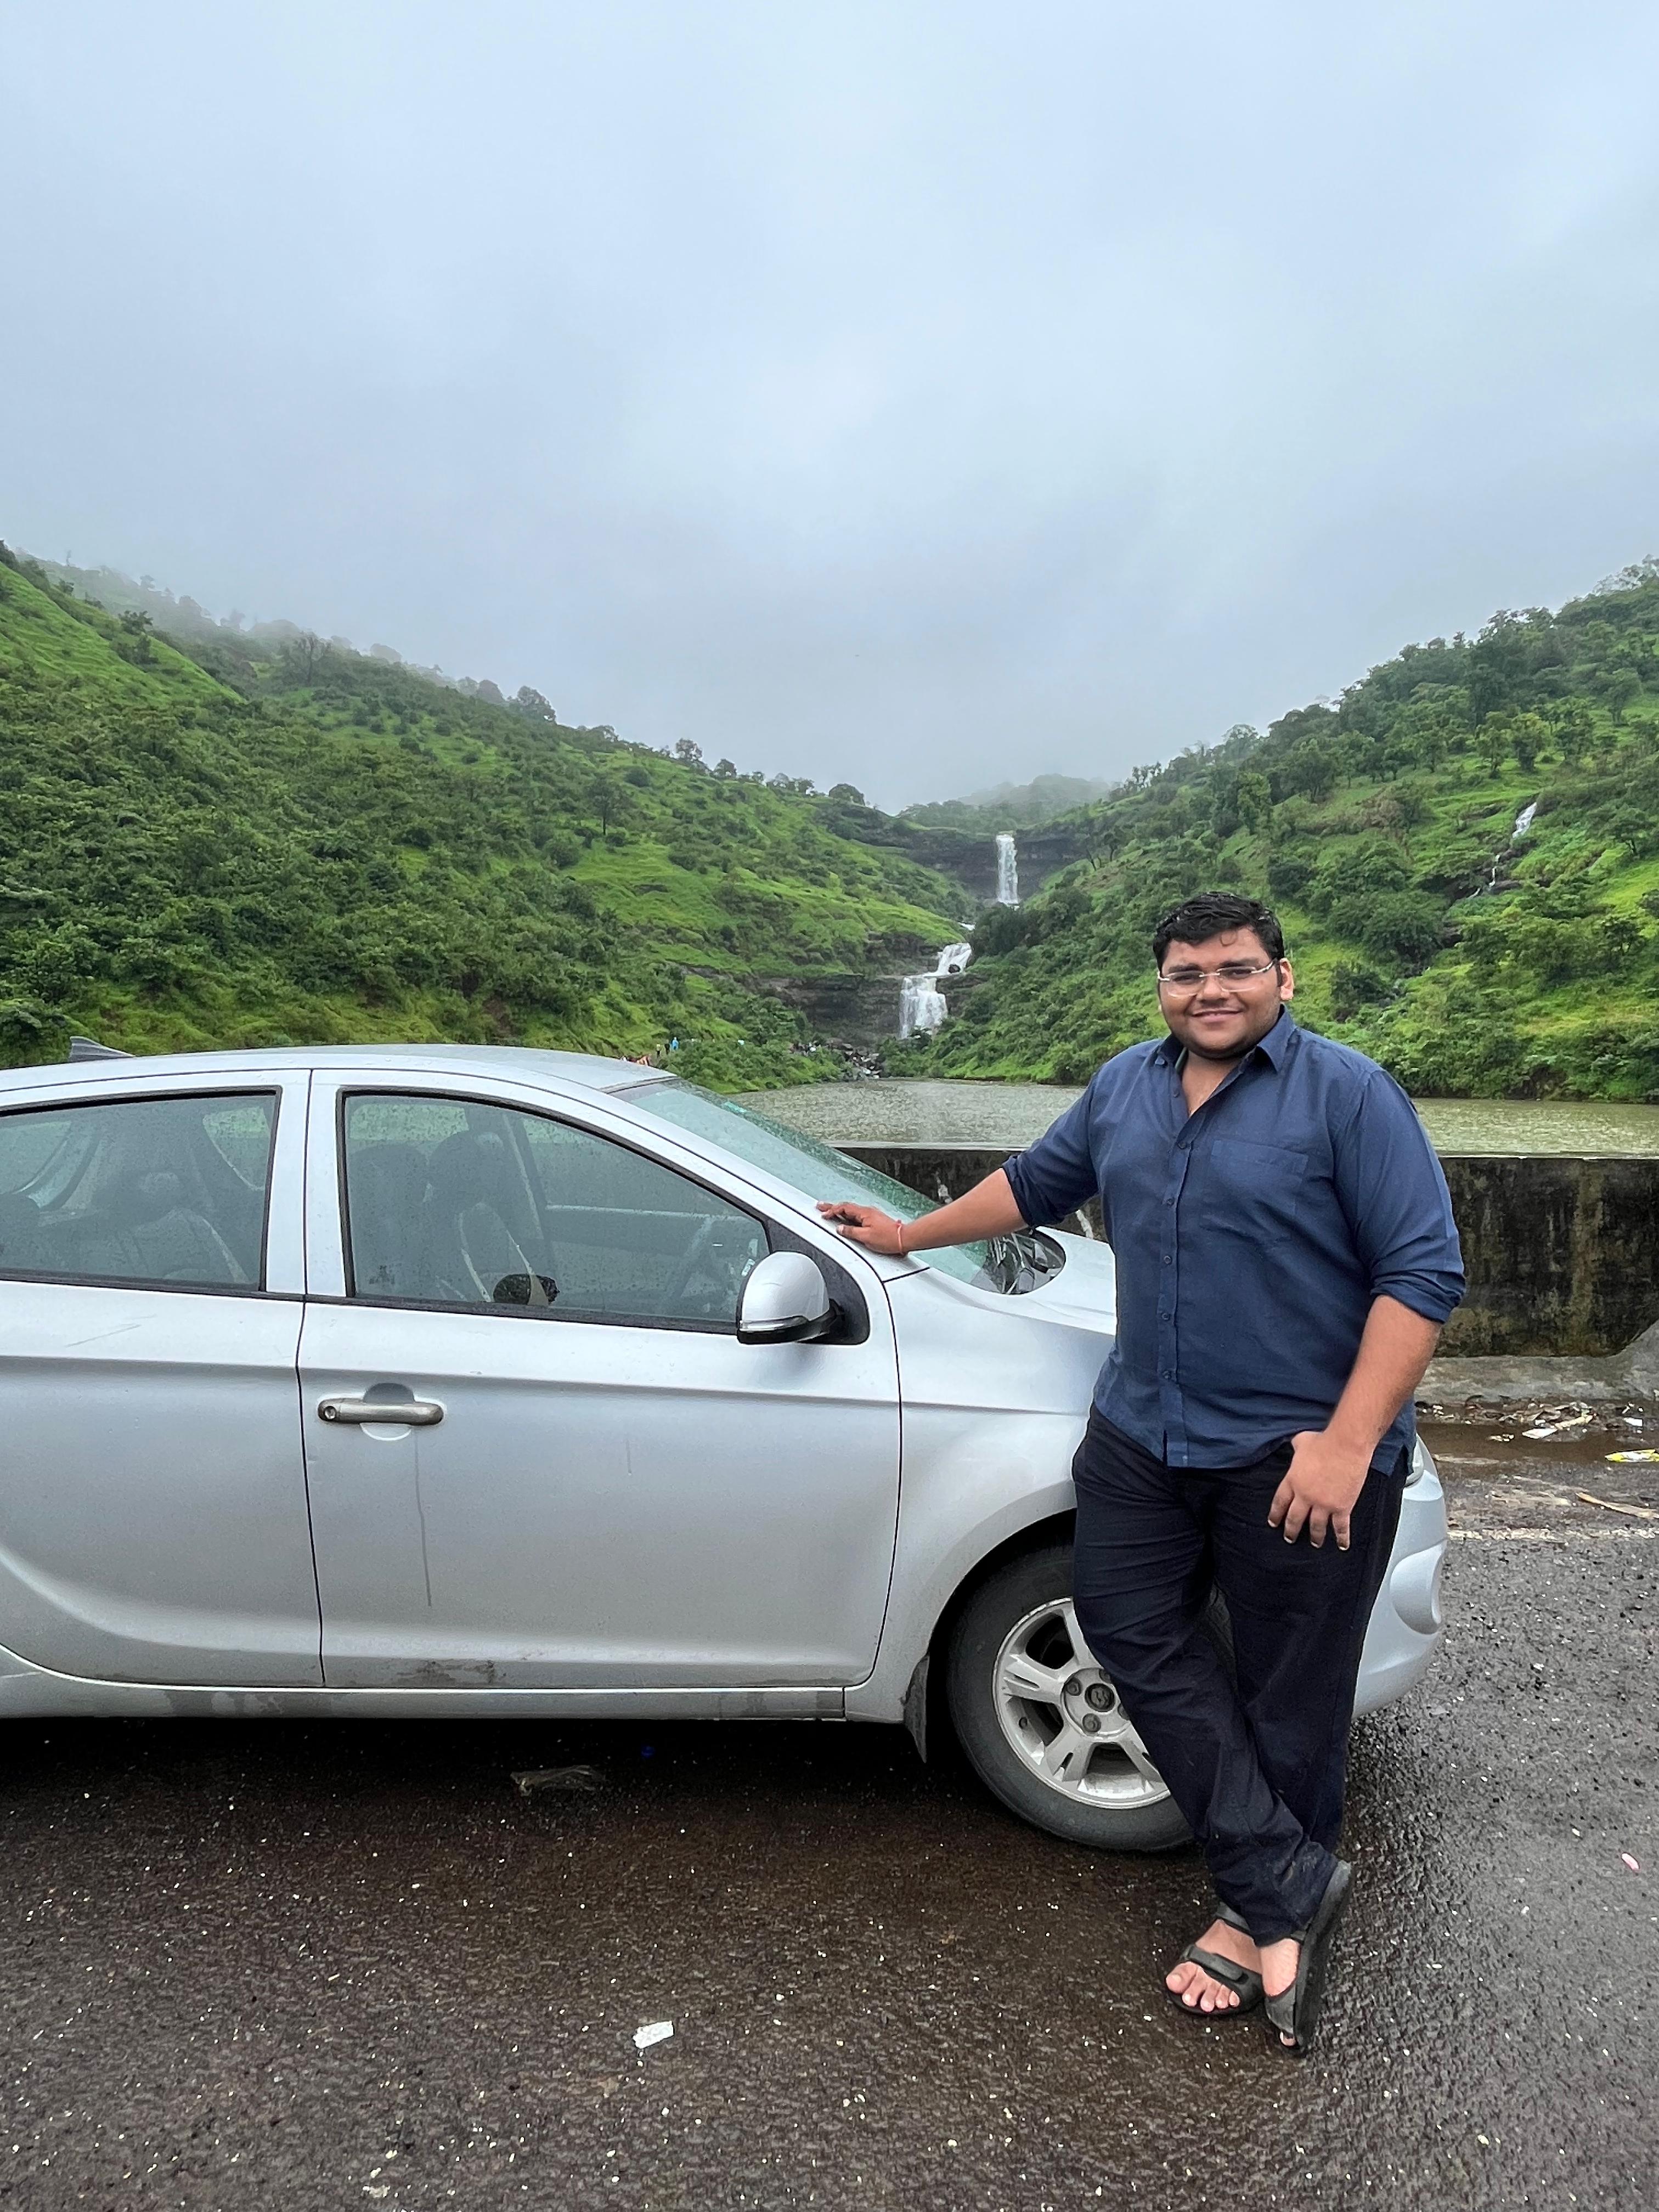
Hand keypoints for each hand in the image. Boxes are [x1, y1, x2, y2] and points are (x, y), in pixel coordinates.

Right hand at [816, 1200, 906, 1256]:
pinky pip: (857, 1216)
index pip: (844, 1208)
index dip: (832, 1211)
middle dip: (832, 1207)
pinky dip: (848, 1216)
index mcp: (864, 1213)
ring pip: (851, 1211)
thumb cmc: (888, 1238)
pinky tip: (846, 1220)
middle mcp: (868, 1212)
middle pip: (846, 1207)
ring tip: (830, 1212)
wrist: (904, 1239)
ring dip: (840, 1211)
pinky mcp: (874, 1221)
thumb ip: (851, 1232)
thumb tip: (840, 1229)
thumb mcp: (866, 1237)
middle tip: (821, 1206)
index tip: (823, 1214)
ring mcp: (871, 1215)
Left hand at [1267, 1429, 1371, 1549]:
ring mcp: (1323, 1504)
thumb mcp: (1301, 1442)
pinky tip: (1342, 1546)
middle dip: (1291, 1530)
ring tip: (1314, 1544)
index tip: (1273, 1523)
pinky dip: (1341, 1538)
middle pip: (1294, 1518)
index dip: (1275, 1514)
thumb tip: (1296, 1445)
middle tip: (1289, 1539)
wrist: (1345, 1446)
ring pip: (1316, 1526)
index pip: (1280, 1502)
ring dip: (1315, 1537)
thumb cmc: (1323, 1441)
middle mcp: (1305, 1496)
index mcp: (1293, 1481)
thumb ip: (1296, 1448)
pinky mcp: (1342, 1507)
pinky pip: (1340, 1527)